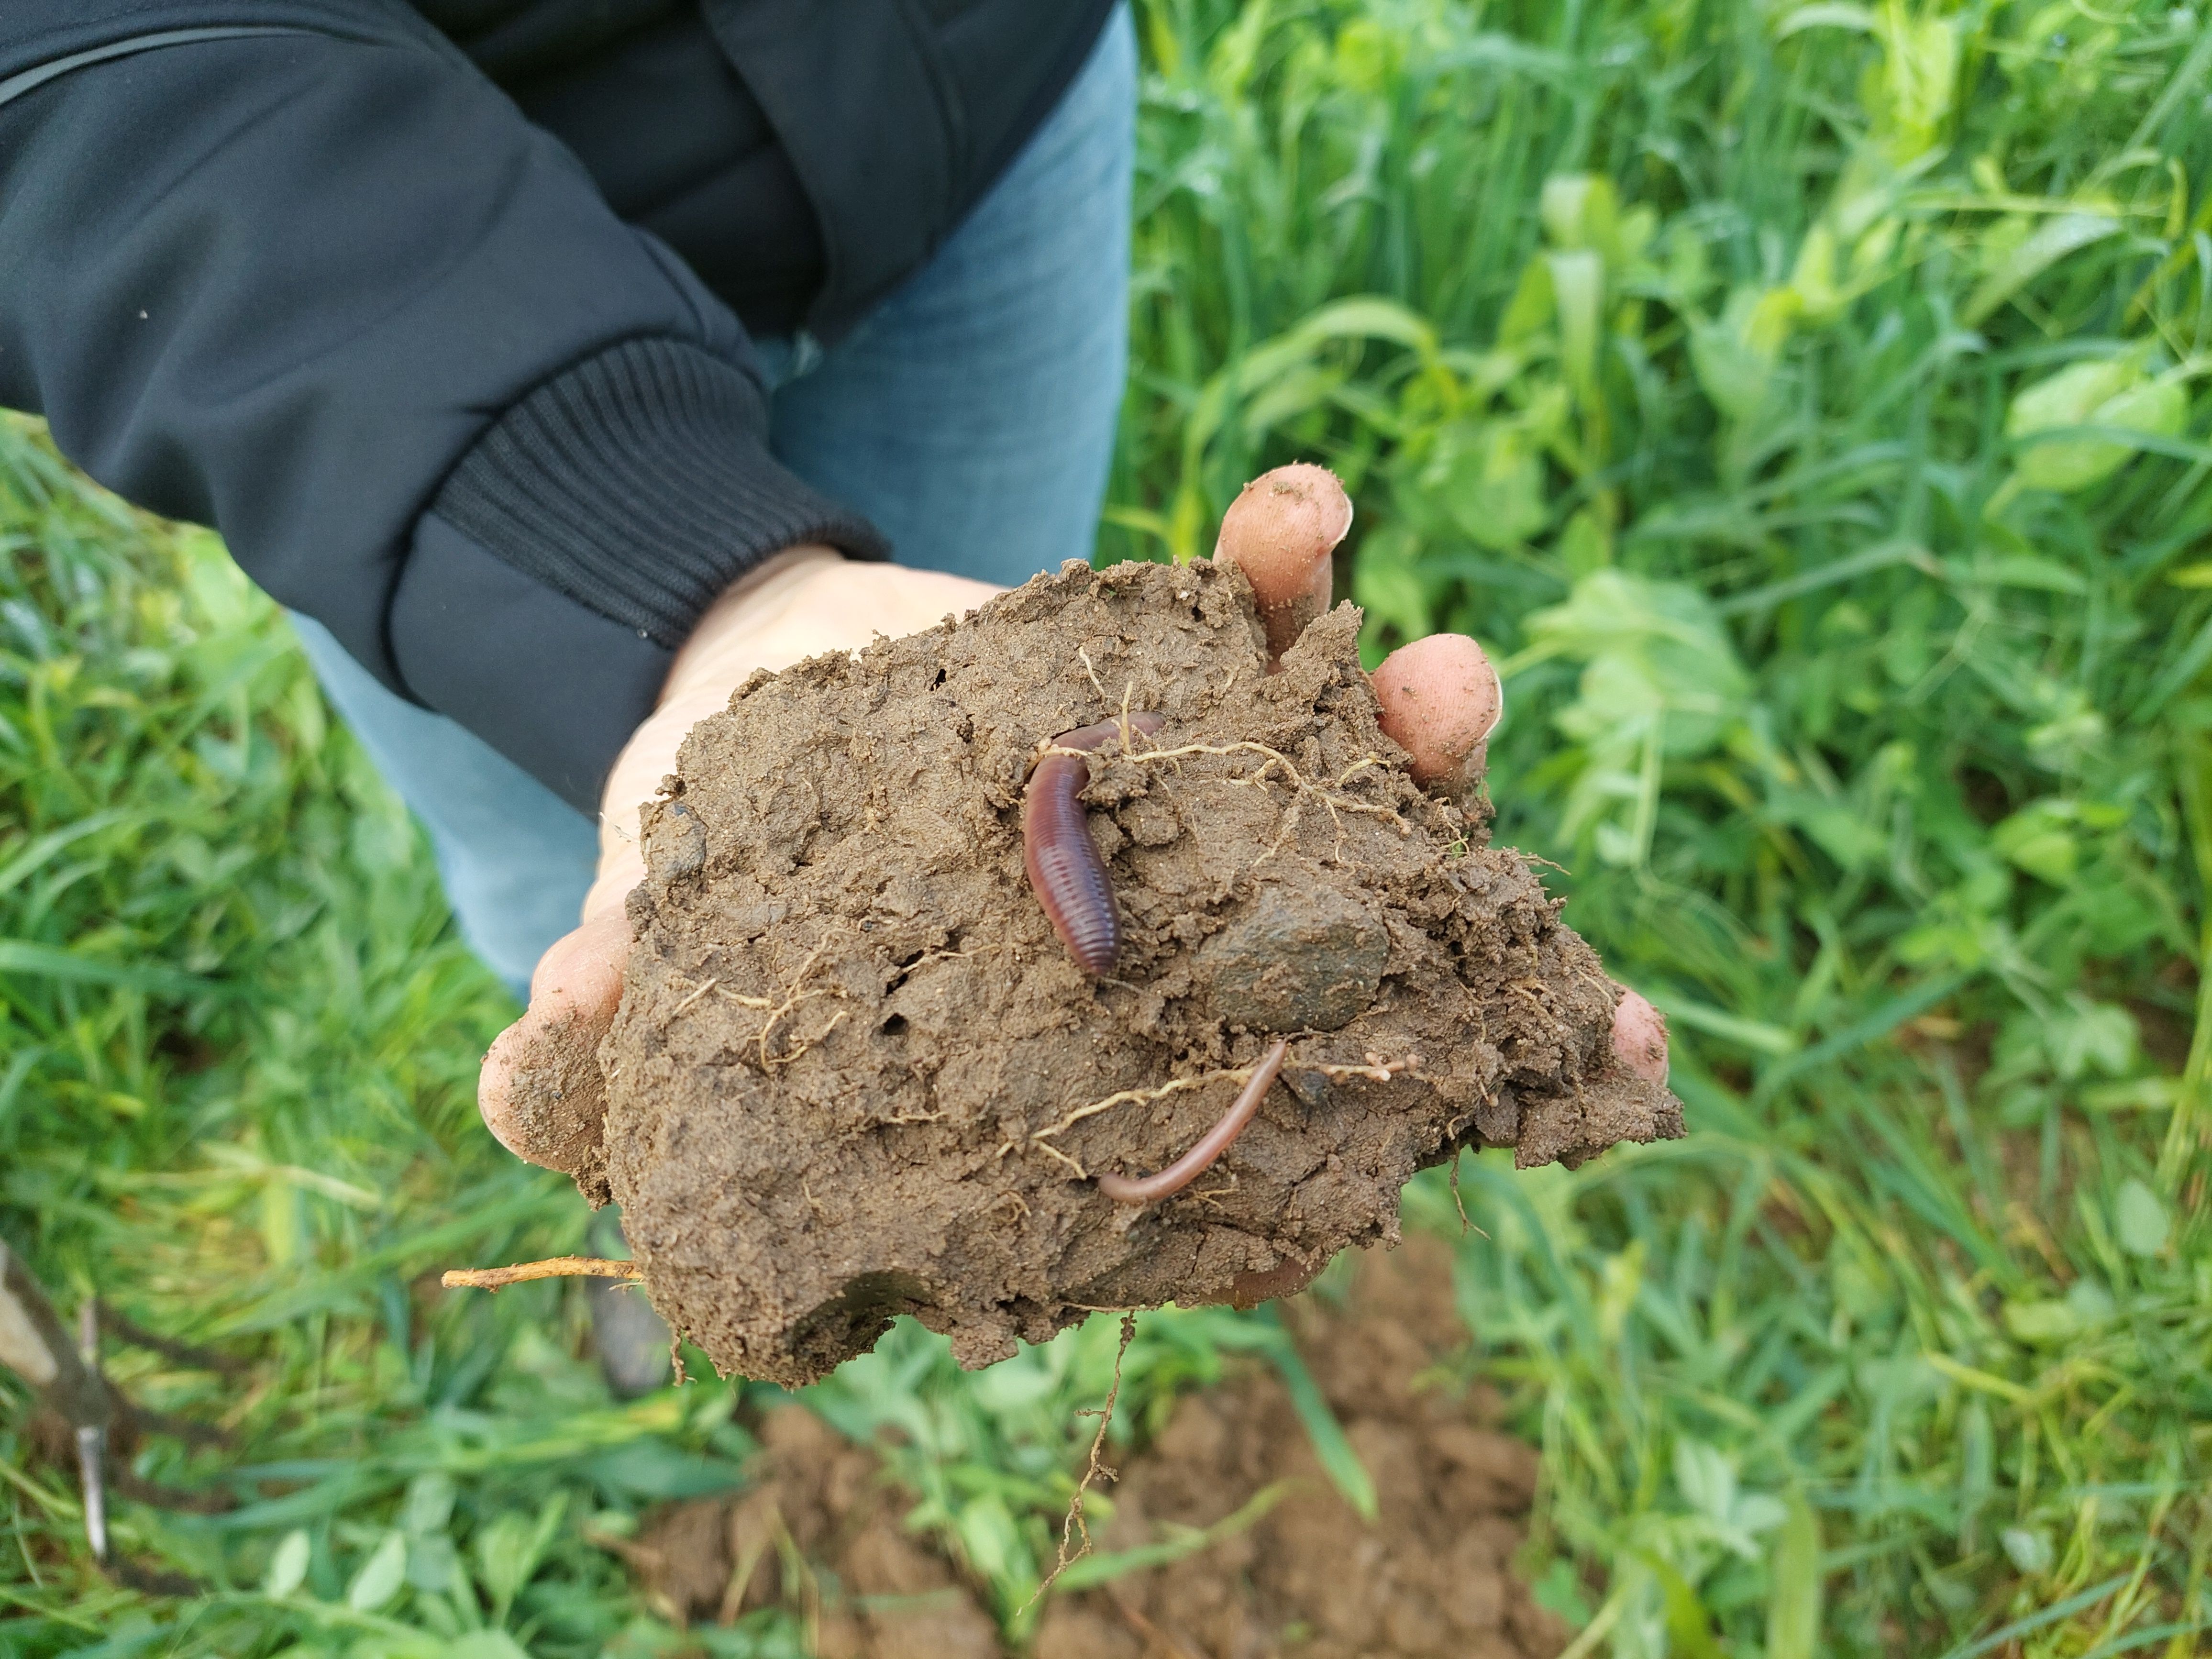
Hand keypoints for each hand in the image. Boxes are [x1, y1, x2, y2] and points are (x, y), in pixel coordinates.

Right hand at [478, 478, 1666, 1185]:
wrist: (738, 706)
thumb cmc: (719, 867)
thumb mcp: (673, 929)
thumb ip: (634, 997)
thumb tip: (532, 1039)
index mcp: (1076, 1069)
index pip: (1234, 1151)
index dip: (1340, 1163)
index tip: (1439, 1138)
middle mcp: (1174, 962)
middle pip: (1352, 963)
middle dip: (1432, 921)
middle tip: (1469, 895)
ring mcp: (1199, 823)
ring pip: (1353, 794)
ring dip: (1412, 733)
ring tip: (1433, 673)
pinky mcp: (1177, 685)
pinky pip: (1269, 623)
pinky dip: (1291, 568)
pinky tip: (1294, 511)